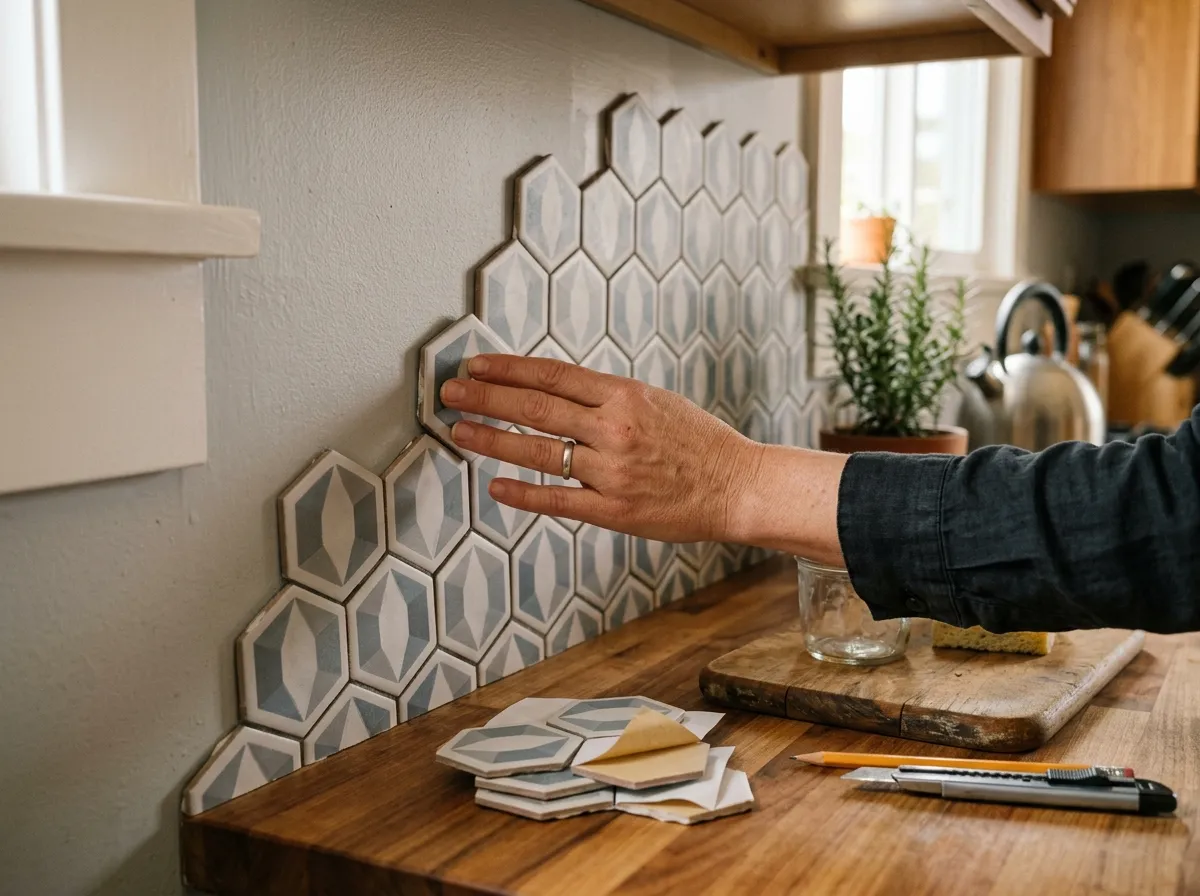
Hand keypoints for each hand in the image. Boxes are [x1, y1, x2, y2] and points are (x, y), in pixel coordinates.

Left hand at [438, 354, 764, 543]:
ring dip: (491, 439)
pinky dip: (522, 493)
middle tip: (450, 392)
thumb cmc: (697, 442)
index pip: (552, 374)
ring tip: (459, 431)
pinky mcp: (614, 511)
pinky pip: (558, 500)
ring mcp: (612, 472)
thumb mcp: (654, 401)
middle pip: (535, 407)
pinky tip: (495, 486)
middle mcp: (615, 429)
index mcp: (624, 395)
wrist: (737, 486)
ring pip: (538, 452)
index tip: (475, 365)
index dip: (507, 368)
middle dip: (486, 397)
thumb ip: (604, 396)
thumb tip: (550, 388)